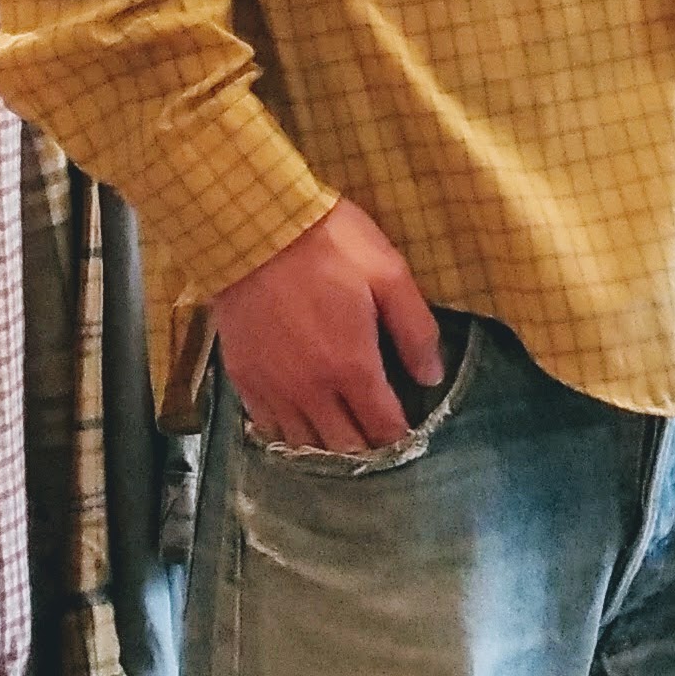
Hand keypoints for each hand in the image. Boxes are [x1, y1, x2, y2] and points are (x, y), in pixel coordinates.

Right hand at [213, 198, 442, 452]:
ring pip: (303, 444)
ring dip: (327, 449)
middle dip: (366, 451)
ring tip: (342, 440)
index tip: (407, 437)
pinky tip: (299, 427)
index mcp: (352, 367)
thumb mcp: (388, 274)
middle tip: (378, 442)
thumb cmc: (327, 244)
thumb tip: (431, 377)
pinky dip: (286, 434)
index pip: (382, 427)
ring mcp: (272, 386)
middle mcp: (311, 389)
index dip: (399, 439)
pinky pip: (266, 426)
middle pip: (344, 447)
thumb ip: (415, 330)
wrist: (251, 224)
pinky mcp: (242, 376)